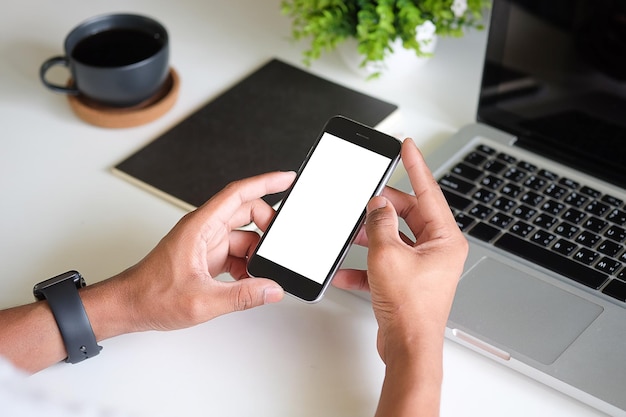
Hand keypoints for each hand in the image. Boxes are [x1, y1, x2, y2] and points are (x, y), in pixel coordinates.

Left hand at [89, 171, 295, 334]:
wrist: (128, 306)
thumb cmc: (151, 295)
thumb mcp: (202, 300)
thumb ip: (242, 296)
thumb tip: (272, 289)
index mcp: (200, 227)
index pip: (238, 193)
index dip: (266, 182)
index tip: (287, 178)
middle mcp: (204, 230)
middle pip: (246, 213)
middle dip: (267, 227)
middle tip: (281, 244)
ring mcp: (205, 243)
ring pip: (243, 236)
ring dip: (256, 253)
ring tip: (262, 273)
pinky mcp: (206, 257)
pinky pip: (235, 253)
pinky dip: (247, 266)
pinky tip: (248, 282)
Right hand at [333, 139, 467, 415]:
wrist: (408, 348)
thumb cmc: (411, 310)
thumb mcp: (388, 255)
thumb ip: (379, 223)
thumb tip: (377, 205)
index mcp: (444, 239)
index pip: (428, 191)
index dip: (416, 165)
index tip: (407, 146)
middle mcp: (437, 250)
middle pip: (407, 215)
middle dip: (382, 208)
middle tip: (364, 197)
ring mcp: (422, 266)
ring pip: (393, 238)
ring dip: (370, 237)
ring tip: (350, 232)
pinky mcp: (406, 281)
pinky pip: (384, 263)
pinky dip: (365, 265)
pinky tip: (345, 270)